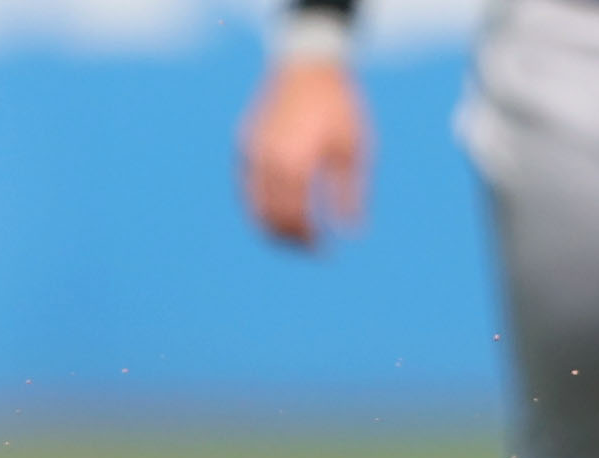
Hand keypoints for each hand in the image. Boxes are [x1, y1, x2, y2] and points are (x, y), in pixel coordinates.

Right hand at [238, 58, 369, 248]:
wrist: (308, 64)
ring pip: (252, 205)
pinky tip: (277, 209)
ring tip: (291, 236)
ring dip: (270, 227)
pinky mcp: (244, 144)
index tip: (322, 251)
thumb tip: (353, 232)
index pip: (295, 218)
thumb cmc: (339, 106)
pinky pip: (246, 186)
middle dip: (288, 239)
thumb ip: (350, 193)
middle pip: (270, 217)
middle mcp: (268, 161)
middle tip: (308, 248)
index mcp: (297, 163)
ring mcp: (251, 152)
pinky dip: (258, 204)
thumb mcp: (353, 149)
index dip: (307, 240)